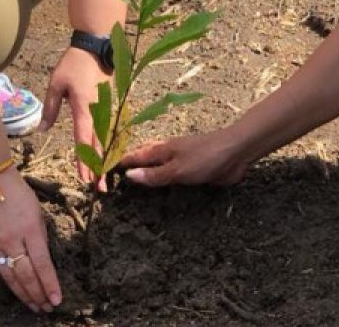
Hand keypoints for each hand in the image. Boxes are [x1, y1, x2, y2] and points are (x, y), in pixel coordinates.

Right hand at [0, 169, 61, 313]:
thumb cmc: (18, 193)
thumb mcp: (37, 211)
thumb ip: (40, 236)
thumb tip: (43, 257)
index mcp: (29, 230)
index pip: (42, 264)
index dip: (50, 284)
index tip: (57, 299)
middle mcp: (12, 241)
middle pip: (27, 276)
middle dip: (39, 294)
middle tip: (48, 308)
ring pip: (11, 278)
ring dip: (25, 295)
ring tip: (35, 307)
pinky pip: (0, 270)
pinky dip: (11, 283)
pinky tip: (18, 291)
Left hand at [40, 47, 108, 186]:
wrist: (97, 47)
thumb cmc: (73, 64)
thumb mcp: (56, 84)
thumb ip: (49, 108)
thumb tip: (42, 130)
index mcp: (84, 107)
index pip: (84, 140)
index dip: (84, 161)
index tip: (84, 178)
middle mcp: (98, 112)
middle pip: (100, 145)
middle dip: (99, 168)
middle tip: (100, 189)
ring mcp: (106, 109)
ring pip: (107, 140)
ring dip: (105, 160)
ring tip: (103, 179)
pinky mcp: (109, 106)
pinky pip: (109, 130)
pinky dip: (108, 147)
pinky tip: (106, 158)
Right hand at [119, 129, 249, 186]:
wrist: (236, 152)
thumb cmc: (206, 157)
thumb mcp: (177, 169)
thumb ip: (155, 174)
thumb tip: (129, 175)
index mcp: (162, 150)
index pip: (135, 156)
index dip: (120, 163)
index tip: (102, 170)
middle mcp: (169, 153)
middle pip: (145, 159)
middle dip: (130, 166)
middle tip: (113, 177)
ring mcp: (182, 161)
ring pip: (158, 167)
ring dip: (146, 172)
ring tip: (131, 182)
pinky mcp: (194, 170)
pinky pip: (173, 176)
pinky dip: (163, 180)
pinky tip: (162, 188)